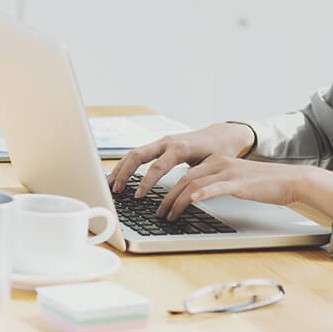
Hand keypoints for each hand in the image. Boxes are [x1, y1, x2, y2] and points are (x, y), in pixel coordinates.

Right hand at [107, 122, 255, 195]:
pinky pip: (139, 153)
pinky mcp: (160, 144)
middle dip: (125, 172)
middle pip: (138, 154)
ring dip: (121, 168)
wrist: (221, 135)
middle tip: (116, 190)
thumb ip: (199, 178)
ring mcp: (162, 142)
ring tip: (111, 185)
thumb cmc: (219, 151)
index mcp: (181, 148)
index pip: (158, 166)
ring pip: (135, 152)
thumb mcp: (213, 165)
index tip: (138, 195)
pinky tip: (119, 176)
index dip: (146, 182)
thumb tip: (188, 196)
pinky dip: (127, 164)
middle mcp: (168, 142)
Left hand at [154, 156, 306, 220]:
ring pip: (195, 184)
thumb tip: (198, 197)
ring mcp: (229, 172)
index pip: (187, 175)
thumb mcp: (236, 181)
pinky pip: (216, 187)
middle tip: (158, 212)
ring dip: (177, 201)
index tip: (160, 203)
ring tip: (168, 215)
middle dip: (168, 197)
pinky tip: (191, 200)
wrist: (290, 180)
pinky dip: (201, 193)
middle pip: (185, 179)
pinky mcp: (239, 183)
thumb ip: (218, 185)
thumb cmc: (266, 184)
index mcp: (218, 161)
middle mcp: (220, 163)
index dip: (170, 189)